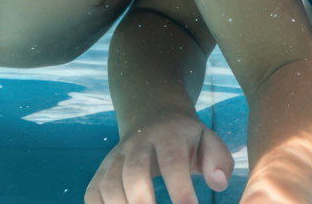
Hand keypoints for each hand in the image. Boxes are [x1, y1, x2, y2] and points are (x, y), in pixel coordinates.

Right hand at [87, 112, 232, 203]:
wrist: (154, 117)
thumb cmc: (187, 139)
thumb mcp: (208, 140)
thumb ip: (219, 160)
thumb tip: (219, 183)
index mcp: (169, 136)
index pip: (173, 162)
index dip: (180, 189)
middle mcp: (137, 145)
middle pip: (134, 172)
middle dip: (143, 200)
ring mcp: (116, 158)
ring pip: (109, 183)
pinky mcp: (102, 171)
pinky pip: (92, 193)